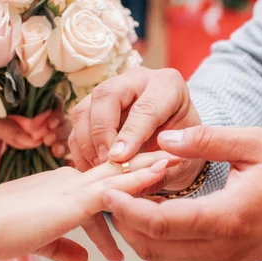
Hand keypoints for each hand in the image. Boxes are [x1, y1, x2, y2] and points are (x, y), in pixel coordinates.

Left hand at [0, 110, 67, 188]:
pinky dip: (72, 163)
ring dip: (66, 145)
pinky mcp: (49, 169)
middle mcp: (42, 132)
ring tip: (55, 151)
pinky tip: (68, 165)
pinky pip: (66, 164)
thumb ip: (5, 128)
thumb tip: (30, 138)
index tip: (49, 123)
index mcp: (30, 118)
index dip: (56, 111)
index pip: (52, 107)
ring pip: (69, 142)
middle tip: (48, 140)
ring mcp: (47, 151)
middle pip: (64, 124)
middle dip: (61, 130)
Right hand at [0, 151, 178, 260]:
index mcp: (61, 185)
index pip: (103, 180)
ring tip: (179, 158)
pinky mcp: (72, 200)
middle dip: (146, 161)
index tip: (151, 169)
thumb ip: (63, 247)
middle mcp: (70, 179)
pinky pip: (114, 188)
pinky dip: (140, 180)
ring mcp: (72, 187)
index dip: (128, 176)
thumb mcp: (37, 240)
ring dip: (151, 165)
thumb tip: (86, 258)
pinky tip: (161, 175)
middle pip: (117, 169)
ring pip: (121, 173)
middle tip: (173, 152)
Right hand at [68, 67, 204, 260]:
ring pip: (86, 107)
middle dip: (102, 131)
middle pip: (107, 95)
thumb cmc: (184, 149)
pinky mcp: (94, 105)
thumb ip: (162, 167)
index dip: (131, 134)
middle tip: (106, 161)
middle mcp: (137, 80)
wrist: (176, 142)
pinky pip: (77, 123)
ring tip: (98, 168)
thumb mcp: (184, 158)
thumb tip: (135, 180)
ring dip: (87, 141)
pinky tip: (90, 168)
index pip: (145, 107)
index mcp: (168, 85)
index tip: (120, 158)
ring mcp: (112, 89)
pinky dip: (80, 148)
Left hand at [104, 126, 261, 260]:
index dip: (128, 208)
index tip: (107, 189)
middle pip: (154, 248)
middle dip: (126, 222)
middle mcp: (223, 248)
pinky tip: (155, 215)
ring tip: (132, 202)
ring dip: (139, 235)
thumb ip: (206, 139)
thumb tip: (163, 138)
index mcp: (228, 217)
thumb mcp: (254, 143)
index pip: (161, 223)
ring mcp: (224, 260)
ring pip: (162, 260)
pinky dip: (157, 243)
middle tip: (114, 192)